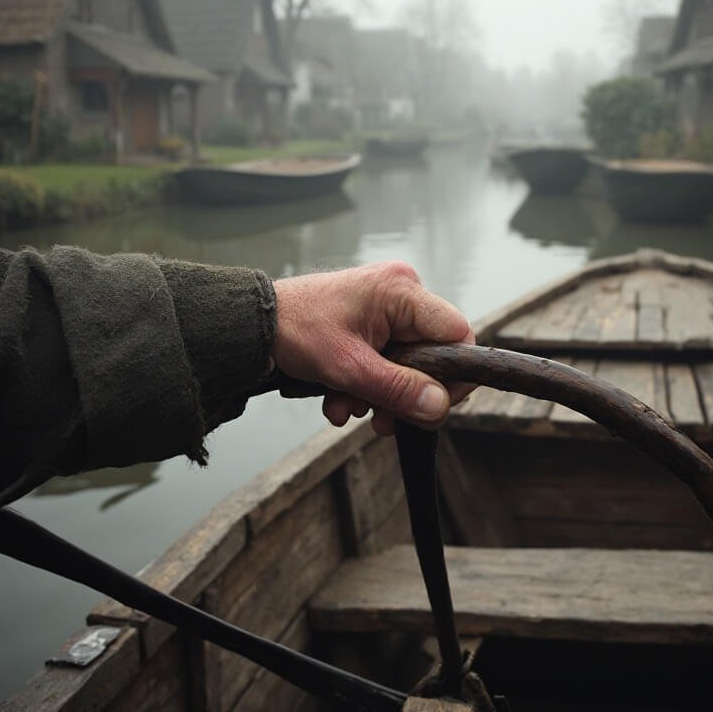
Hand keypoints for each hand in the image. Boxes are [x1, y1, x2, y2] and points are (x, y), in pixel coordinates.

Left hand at [272, 261, 475, 434]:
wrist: (254, 325)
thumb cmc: (295, 330)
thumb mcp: (348, 368)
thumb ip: (398, 389)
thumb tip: (438, 407)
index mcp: (403, 292)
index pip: (458, 333)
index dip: (454, 375)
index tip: (432, 406)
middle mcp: (401, 293)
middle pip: (431, 355)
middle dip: (403, 393)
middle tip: (381, 420)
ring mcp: (387, 307)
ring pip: (407, 364)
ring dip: (380, 395)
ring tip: (346, 407)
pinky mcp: (373, 321)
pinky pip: (387, 359)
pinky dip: (367, 384)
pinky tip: (338, 398)